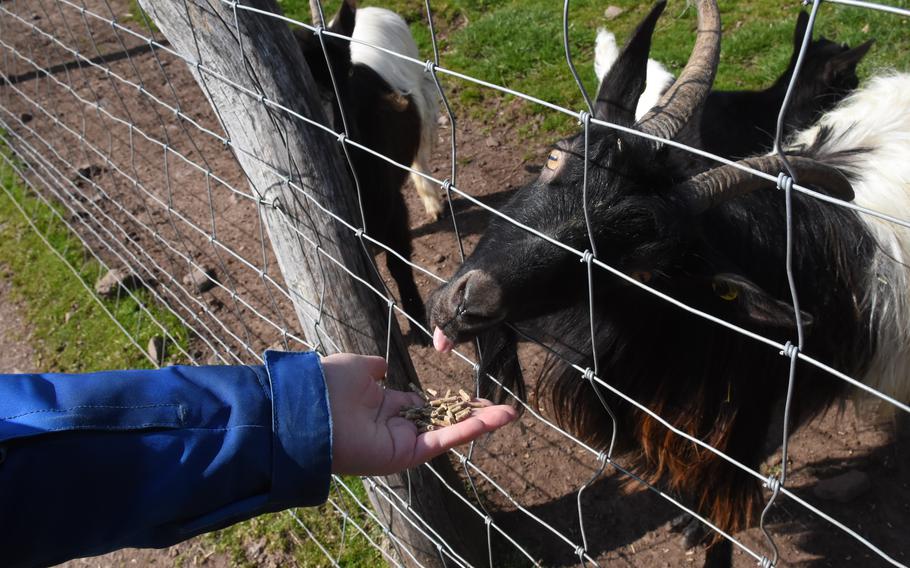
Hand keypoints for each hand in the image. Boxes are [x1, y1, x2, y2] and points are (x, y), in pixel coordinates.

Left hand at [322, 353, 517, 475]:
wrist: (310, 407)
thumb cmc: (329, 384)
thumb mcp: (357, 368)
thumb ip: (374, 369)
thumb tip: (382, 367)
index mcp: (383, 406)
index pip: (424, 406)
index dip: (449, 403)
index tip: (473, 397)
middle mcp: (395, 427)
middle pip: (443, 421)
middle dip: (473, 416)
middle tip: (503, 410)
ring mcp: (402, 443)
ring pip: (449, 432)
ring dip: (480, 424)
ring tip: (510, 414)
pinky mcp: (406, 454)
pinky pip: (442, 441)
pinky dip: (468, 431)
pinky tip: (493, 420)